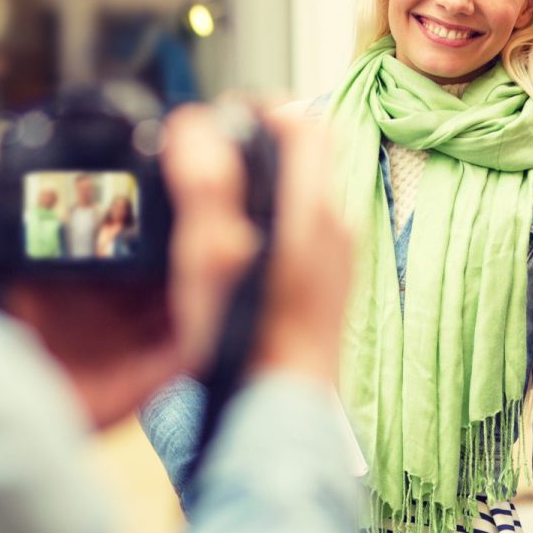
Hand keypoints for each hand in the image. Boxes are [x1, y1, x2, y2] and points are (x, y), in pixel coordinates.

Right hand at [168, 106, 350, 384]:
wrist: (278, 422)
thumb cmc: (246, 345)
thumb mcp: (211, 254)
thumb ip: (206, 183)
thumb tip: (196, 123)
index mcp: (314, 210)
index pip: (305, 122)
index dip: (260, 110)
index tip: (218, 124)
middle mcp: (335, 229)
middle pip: (299, 157)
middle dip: (250, 150)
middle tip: (201, 166)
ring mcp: (335, 262)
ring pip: (296, 197)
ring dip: (254, 190)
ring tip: (206, 212)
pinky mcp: (324, 291)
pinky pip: (297, 235)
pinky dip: (264, 229)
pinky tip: (229, 259)